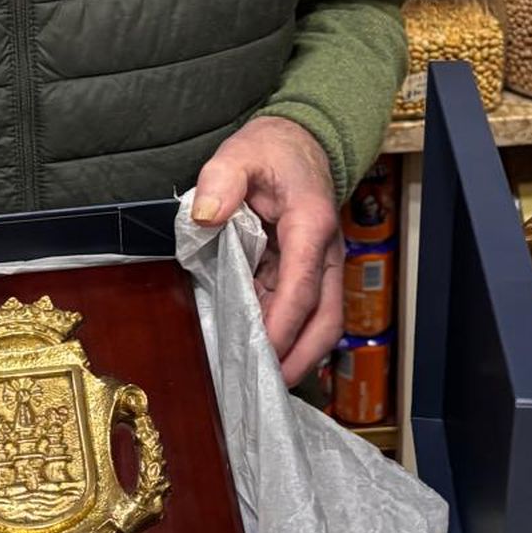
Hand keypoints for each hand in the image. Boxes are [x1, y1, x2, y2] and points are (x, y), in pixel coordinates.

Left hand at [191, 117, 342, 385]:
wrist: (300, 141)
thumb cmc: (271, 150)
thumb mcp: (240, 153)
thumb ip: (221, 181)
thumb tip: (206, 218)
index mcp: (310, 225)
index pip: (302, 288)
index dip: (283, 327)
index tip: (261, 356)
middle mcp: (323, 253)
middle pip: (325, 320)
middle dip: (300, 360)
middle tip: (265, 391)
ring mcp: (317, 266)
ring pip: (318, 323)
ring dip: (293, 354)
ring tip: (257, 384)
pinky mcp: (304, 273)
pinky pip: (299, 312)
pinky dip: (282, 336)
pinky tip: (255, 353)